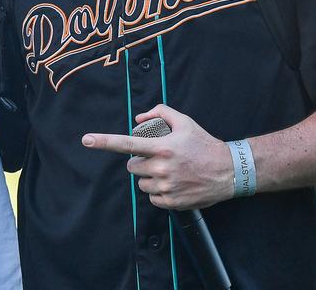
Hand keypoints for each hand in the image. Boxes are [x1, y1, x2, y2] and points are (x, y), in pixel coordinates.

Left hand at [81, 104, 233, 210]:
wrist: (230, 171)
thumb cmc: (205, 145)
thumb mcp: (185, 122)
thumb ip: (160, 112)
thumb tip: (138, 119)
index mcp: (161, 147)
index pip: (126, 143)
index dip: (104, 141)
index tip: (85, 140)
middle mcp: (161, 168)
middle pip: (131, 166)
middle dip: (139, 162)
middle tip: (157, 159)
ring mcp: (166, 186)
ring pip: (141, 183)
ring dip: (148, 178)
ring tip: (168, 172)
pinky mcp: (172, 202)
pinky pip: (152, 198)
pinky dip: (158, 192)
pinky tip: (173, 184)